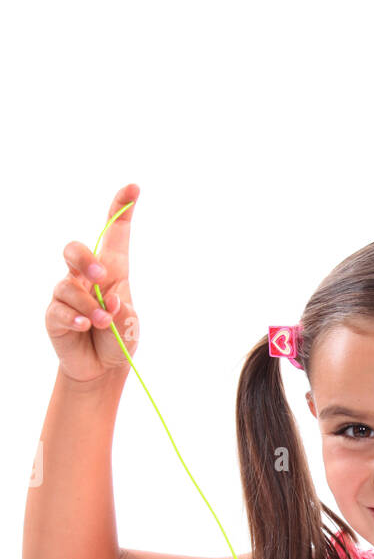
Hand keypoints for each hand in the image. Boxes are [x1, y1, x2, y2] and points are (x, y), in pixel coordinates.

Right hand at [45, 183, 140, 382]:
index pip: (114, 234)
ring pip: (70, 286)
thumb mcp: (130, 327)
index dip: (122, 209)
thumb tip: (110, 299)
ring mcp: (67, 294)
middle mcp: (86, 277)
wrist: (101, 370)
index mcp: (112, 271)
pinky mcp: (54, 314)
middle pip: (76, 251)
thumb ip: (124, 313)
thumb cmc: (118, 340)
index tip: (134, 188)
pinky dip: (75, 318)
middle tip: (102, 276)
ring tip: (103, 324)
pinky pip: (60, 309)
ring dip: (90, 306)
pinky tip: (84, 327)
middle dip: (86, 258)